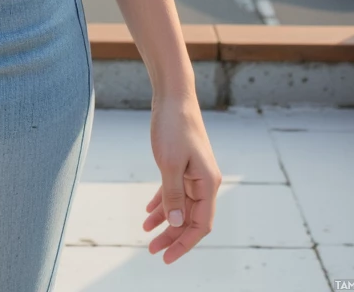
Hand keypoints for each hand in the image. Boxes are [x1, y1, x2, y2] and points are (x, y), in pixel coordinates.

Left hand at [144, 92, 221, 262]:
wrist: (173, 96)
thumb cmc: (174, 126)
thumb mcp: (169, 163)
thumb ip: (173, 195)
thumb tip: (175, 223)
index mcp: (207, 184)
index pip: (200, 225)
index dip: (184, 243)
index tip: (166, 257)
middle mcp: (204, 182)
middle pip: (190, 218)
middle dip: (172, 236)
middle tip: (152, 250)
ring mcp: (194, 173)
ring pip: (180, 206)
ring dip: (165, 221)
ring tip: (146, 233)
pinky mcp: (183, 165)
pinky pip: (174, 191)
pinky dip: (162, 202)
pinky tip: (148, 212)